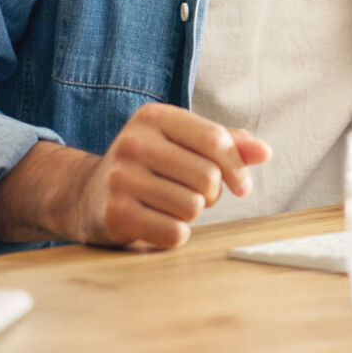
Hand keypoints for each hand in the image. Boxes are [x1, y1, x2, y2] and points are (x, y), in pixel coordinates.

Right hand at [69, 104, 272, 248]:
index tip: (242, 186)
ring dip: (190, 214)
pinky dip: (175, 235)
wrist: (87, 195)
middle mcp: (134, 142)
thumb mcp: (181, 144)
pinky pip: (174, 233)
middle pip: (207, 177)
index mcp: (154, 117)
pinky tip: (157, 223)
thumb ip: (225, 144)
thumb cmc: (148, 167)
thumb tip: (265, 152)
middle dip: (210, 194)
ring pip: (193, 207)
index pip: (216, 139)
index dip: (238, 168)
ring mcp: (121, 178)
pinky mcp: (115, 213)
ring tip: (169, 205)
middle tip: (190, 194)